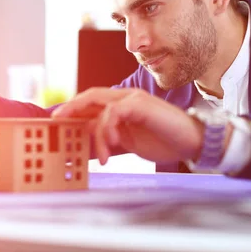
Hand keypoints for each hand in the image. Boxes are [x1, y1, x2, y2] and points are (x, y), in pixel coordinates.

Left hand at [52, 88, 211, 165]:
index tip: (58, 121)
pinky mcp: (140, 105)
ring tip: (104, 156)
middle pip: (92, 95)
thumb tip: (88, 142)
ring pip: (101, 106)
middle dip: (72, 107)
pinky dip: (108, 128)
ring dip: (98, 133)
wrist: (193, 142)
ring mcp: (134, 99)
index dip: (75, 109)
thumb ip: (111, 137)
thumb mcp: (130, 141)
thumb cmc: (164, 141)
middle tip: (57, 120)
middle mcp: (126, 98)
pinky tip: (113, 143)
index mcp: (123, 105)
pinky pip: (114, 112)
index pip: (93, 102)